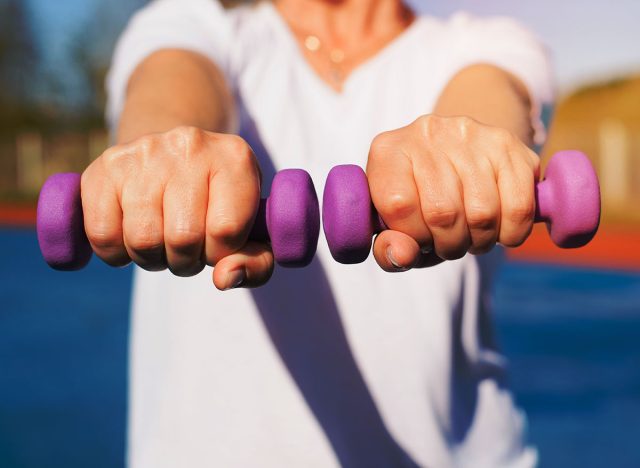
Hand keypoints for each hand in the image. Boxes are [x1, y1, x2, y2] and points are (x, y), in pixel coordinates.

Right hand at [81, 126, 273, 288]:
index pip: (226, 232)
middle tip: (186, 247)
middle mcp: (190, 145)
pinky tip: (130, 236)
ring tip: (161, 240)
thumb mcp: (251, 230)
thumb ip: (256, 264)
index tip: (216, 243)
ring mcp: (144, 152)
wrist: (174, 158)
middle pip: (183, 239)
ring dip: (152, 258)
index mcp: (235, 158)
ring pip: (143, 240)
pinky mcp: (105, 165)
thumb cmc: (217, 204)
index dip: (219, 253)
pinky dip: (116, 252)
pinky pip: (104, 235)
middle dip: (185, 260)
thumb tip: (224, 278)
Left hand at [366, 114, 539, 270]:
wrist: (455, 159)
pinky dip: (510, 233)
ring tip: (472, 235)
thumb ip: (388, 249)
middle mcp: (426, 132)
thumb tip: (402, 256)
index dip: (413, 236)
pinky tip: (498, 228)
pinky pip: (519, 207)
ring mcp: (470, 133)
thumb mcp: (395, 228)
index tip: (420, 239)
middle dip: (449, 244)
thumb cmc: (420, 202)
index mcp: (387, 151)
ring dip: (480, 241)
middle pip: (443, 212)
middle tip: (449, 243)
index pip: (399, 206)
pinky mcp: (508, 143)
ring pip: (483, 213)